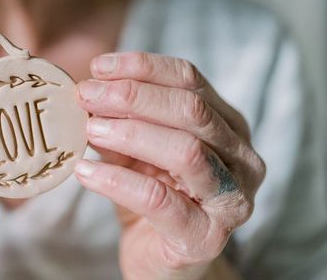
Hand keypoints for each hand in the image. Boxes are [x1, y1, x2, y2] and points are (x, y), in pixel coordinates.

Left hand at [74, 53, 264, 279]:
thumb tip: (89, 90)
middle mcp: (241, 158)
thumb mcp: (137, 151)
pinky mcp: (205, 236)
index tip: (98, 67)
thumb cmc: (154, 197)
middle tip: (86, 95)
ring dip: (130, 133)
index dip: (143, 67)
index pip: (190, 80)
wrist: (163, 262)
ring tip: (89, 129)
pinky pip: (159, 200)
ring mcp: (231, 200)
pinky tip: (85, 171)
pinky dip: (117, 181)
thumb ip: (123, 121)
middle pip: (191, 110)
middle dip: (132, 97)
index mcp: (228, 126)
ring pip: (185, 150)